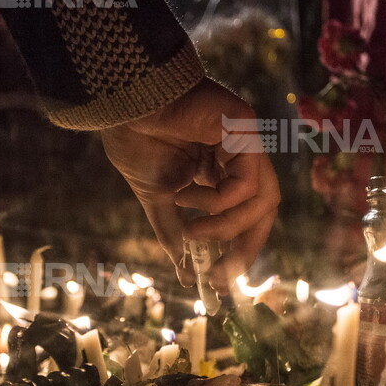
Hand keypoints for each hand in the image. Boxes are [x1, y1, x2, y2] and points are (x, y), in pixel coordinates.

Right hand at [100, 77, 279, 292]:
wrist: (121, 103)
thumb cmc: (136, 139)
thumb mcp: (156, 197)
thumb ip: (173, 231)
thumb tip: (186, 274)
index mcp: (220, 171)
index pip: (245, 216)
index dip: (237, 250)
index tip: (217, 282)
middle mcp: (239, 157)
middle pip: (263, 211)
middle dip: (244, 248)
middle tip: (219, 276)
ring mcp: (245, 141)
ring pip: (264, 199)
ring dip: (229, 227)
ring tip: (193, 232)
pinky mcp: (245, 128)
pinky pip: (248, 180)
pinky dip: (221, 201)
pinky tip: (187, 195)